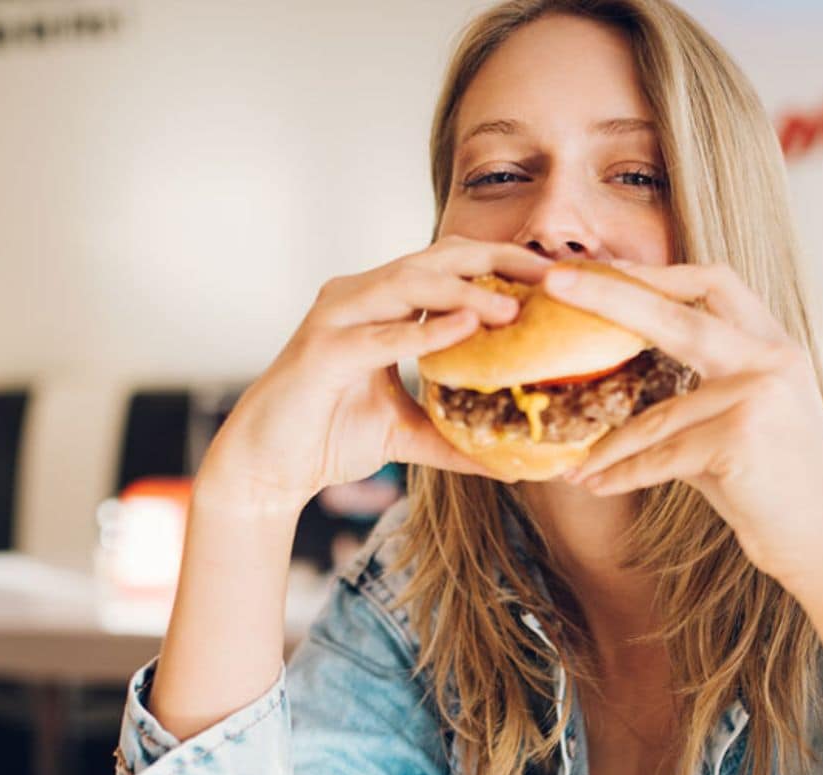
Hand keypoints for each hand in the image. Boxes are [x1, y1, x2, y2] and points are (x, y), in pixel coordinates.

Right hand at [197, 237, 552, 515]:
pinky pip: (379, 335)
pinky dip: (423, 330)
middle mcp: (357, 297)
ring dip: (464, 292)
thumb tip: (514, 464)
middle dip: (496, 261)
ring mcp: (336, 318)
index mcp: (380, 304)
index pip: (449, 265)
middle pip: (435, 259)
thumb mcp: (407, 435)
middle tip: (550, 275)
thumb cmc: (329, 437)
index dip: (501, 264)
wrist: (268, 468)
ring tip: (514, 307)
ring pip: (407, 285)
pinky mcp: (321, 351)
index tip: (554, 277)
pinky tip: (464, 329)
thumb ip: (456, 438)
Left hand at [548, 261, 822, 589]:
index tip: (602, 269)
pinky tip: (595, 485)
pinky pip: (660, 456)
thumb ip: (696, 392)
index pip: (714, 283)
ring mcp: (758, 396)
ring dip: (609, 446)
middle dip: (610, 293)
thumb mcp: (743, 423)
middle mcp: (771, 361)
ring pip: (657, 414)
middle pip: (675, 313)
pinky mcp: (740, 439)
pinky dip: (623, 475)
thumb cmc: (777, 490)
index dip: (655, 272)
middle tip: (554, 282)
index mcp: (774, 346)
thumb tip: (621, 380)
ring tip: (573, 464)